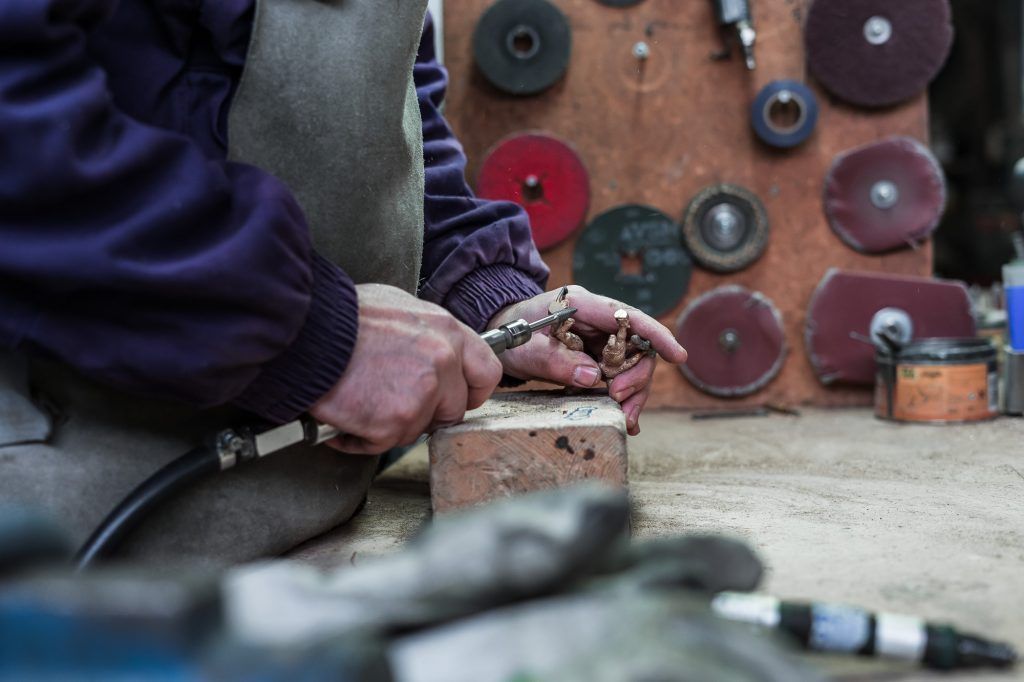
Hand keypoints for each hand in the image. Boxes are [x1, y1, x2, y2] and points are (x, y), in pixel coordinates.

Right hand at [311, 284, 502, 453]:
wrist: (306, 331)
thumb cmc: (342, 316)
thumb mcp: (398, 308)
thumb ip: (426, 334)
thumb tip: (430, 353)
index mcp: (446, 331)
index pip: (486, 372)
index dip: (470, 391)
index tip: (455, 398)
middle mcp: (442, 361)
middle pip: (453, 409)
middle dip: (425, 413)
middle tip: (391, 402)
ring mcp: (422, 394)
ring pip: (416, 429)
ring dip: (389, 424)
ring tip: (360, 401)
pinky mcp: (395, 421)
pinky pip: (383, 443)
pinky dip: (361, 437)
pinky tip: (345, 415)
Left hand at [487, 286, 686, 434]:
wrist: (501, 334)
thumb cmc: (511, 333)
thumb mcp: (525, 348)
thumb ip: (555, 361)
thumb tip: (592, 378)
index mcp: (583, 305)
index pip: (627, 316)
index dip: (656, 335)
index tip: (678, 356)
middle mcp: (597, 320)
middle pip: (636, 345)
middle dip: (636, 376)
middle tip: (620, 400)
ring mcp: (599, 338)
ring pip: (631, 364)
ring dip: (633, 392)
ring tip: (625, 418)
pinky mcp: (597, 356)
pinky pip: (618, 375)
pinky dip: (622, 397)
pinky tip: (623, 417)